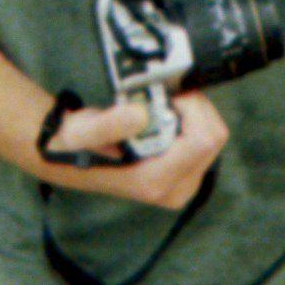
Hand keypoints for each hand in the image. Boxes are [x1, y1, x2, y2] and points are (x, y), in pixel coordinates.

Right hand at [36, 87, 228, 212]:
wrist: (70, 156)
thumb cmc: (76, 144)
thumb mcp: (80, 131)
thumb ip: (107, 125)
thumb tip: (140, 115)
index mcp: (155, 181)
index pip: (203, 141)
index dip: (192, 109)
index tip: (168, 95)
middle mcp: (174, 189)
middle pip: (214, 138)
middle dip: (194, 109)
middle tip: (165, 97)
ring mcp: (183, 185)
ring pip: (214, 138)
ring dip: (193, 114)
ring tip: (161, 108)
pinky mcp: (186, 176)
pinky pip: (206, 140)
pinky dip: (192, 122)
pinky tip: (167, 118)